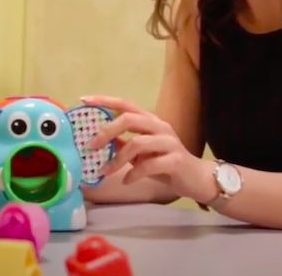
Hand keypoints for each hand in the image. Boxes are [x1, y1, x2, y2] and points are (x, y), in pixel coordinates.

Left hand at [82, 95, 215, 202]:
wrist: (197, 179)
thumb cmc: (165, 164)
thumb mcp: (141, 153)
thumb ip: (123, 144)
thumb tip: (99, 140)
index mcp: (150, 121)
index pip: (125, 104)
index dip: (105, 100)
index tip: (84, 100)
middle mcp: (160, 127)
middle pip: (130, 119)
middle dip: (107, 131)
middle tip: (91, 145)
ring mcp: (169, 142)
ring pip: (137, 143)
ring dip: (118, 158)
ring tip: (106, 171)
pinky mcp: (175, 161)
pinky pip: (148, 165)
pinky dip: (133, 173)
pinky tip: (126, 181)